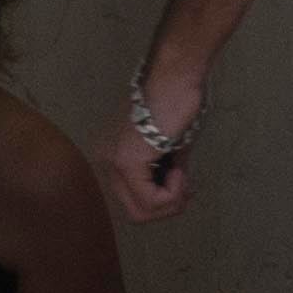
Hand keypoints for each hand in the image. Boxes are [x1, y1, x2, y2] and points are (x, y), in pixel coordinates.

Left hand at [110, 67, 208, 221]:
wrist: (176, 78)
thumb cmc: (178, 104)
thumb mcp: (171, 150)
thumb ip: (165, 175)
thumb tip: (173, 199)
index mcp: (113, 158)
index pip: (135, 204)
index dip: (166, 202)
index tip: (184, 183)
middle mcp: (106, 162)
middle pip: (137, 213)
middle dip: (169, 206)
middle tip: (186, 184)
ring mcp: (113, 163)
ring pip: (143, 212)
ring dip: (172, 200)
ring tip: (181, 174)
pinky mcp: (127, 162)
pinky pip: (152, 200)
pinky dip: (173, 193)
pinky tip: (178, 169)